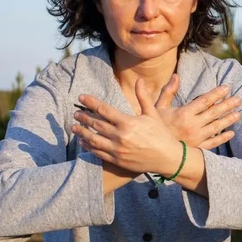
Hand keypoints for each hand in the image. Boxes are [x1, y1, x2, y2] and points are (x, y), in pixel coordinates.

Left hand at [73, 81, 188, 174]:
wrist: (167, 158)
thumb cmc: (161, 135)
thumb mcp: (153, 114)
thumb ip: (143, 97)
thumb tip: (140, 80)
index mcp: (128, 122)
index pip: (104, 110)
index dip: (91, 102)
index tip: (81, 97)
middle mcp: (120, 136)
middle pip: (96, 125)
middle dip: (83, 118)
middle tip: (75, 113)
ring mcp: (117, 150)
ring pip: (94, 140)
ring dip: (82, 133)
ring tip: (74, 127)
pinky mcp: (117, 160)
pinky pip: (99, 153)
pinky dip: (89, 147)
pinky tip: (83, 142)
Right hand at [153, 74, 241, 149]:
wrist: (151, 150)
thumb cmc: (154, 127)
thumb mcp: (158, 107)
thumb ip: (168, 91)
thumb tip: (176, 76)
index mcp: (183, 113)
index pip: (205, 101)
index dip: (217, 94)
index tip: (227, 88)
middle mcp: (192, 125)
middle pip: (214, 112)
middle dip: (227, 105)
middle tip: (239, 99)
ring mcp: (196, 138)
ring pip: (216, 127)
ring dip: (228, 120)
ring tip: (238, 114)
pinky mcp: (196, 148)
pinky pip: (213, 142)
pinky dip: (223, 138)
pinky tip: (231, 133)